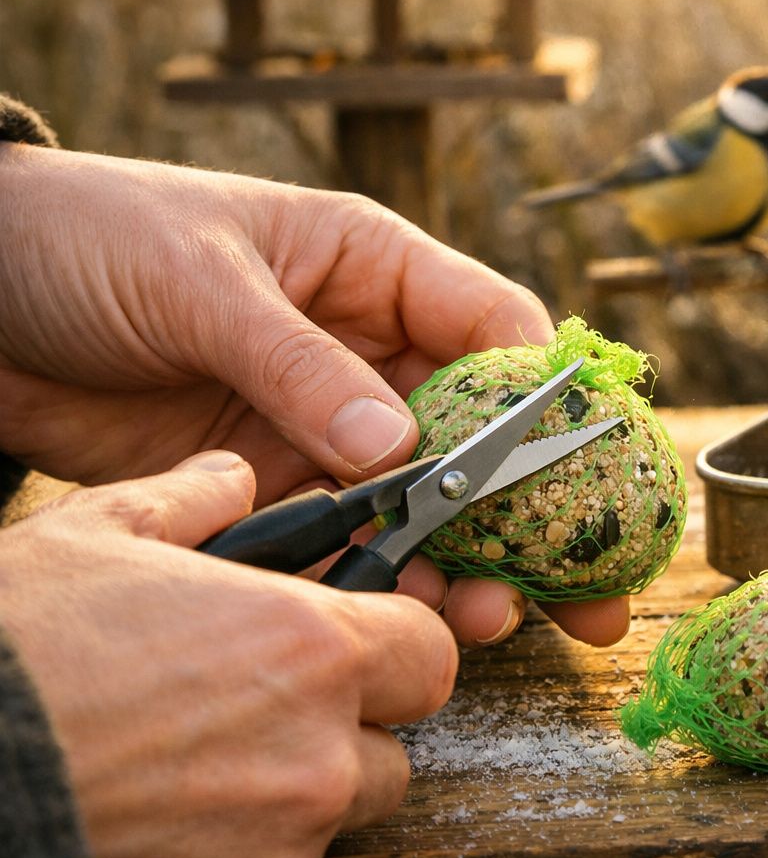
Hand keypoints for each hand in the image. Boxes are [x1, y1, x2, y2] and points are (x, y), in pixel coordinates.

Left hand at [0, 144, 628, 646]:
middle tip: (586, 587)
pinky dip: (372, 579)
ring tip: (491, 620)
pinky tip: (399, 616)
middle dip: (534, 510)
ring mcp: (320, 422)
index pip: (494, 328)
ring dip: (463, 560)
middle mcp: (366, 350)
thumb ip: (298, 364)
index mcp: (372, 269)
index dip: (546, 399)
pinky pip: (341, 537)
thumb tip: (398, 450)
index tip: (584, 472)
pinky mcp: (269, 482)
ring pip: (421, 501)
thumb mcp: (200, 281)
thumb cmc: (91, 237)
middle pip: (480, 436)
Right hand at [0, 453, 454, 857]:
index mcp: (312, 645)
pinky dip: (252, 836)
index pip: (430, 649)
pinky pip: (284, 856)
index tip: (354, 637)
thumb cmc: (20, 646)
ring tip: (216, 752)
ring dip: (303, 782)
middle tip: (277, 698)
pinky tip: (184, 801)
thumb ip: (195, 497)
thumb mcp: (98, 533)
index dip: (396, 639)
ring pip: (341, 805)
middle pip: (396, 739)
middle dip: (354, 718)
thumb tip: (232, 478)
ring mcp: (285, 831)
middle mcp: (320, 747)